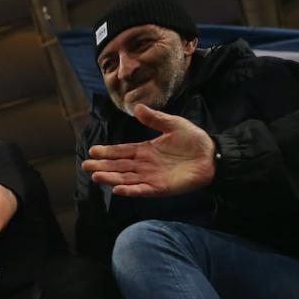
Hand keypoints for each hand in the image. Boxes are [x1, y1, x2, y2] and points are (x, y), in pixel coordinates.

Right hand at [82, 104, 215, 197]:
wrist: (212, 155)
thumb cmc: (194, 140)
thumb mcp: (173, 124)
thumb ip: (154, 119)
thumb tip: (137, 107)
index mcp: (145, 150)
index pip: (122, 151)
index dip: (108, 152)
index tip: (93, 151)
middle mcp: (144, 165)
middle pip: (119, 166)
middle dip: (102, 167)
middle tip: (86, 166)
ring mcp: (151, 177)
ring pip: (126, 179)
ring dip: (111, 178)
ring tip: (95, 177)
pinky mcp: (160, 188)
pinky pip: (142, 190)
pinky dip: (130, 190)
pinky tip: (117, 189)